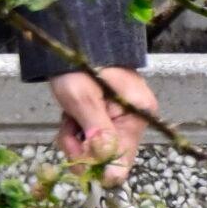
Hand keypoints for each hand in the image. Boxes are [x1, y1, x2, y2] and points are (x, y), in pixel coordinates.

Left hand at [51, 65, 154, 187]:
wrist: (72, 40)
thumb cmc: (78, 63)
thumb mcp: (82, 95)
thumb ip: (97, 130)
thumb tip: (109, 168)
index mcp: (139, 115)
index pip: (123, 163)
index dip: (97, 165)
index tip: (77, 148)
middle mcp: (135, 122)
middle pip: (107, 160)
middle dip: (81, 150)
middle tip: (68, 128)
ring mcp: (122, 122)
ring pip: (95, 152)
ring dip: (75, 140)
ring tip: (68, 116)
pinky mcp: (108, 121)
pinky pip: (91, 141)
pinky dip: (76, 133)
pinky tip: (70, 116)